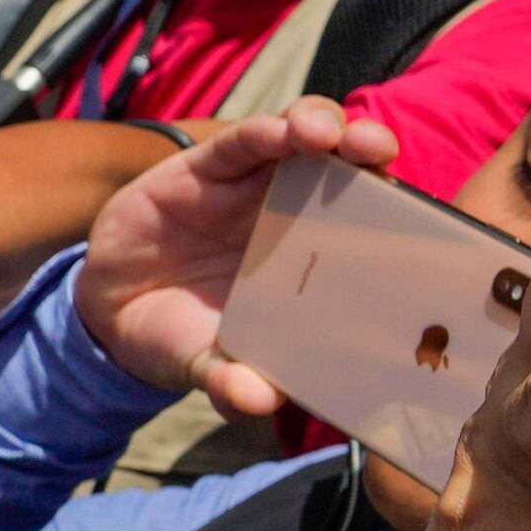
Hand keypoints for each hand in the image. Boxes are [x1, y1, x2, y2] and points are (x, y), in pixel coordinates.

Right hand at [72, 99, 398, 405]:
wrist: (110, 313)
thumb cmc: (181, 337)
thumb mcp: (204, 365)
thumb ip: (230, 381)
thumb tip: (257, 401)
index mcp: (315, 264)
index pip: (372, 226)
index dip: (400, 212)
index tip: (421, 215)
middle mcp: (296, 216)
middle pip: (351, 170)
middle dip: (373, 154)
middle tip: (381, 153)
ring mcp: (255, 186)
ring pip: (306, 140)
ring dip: (330, 128)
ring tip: (332, 137)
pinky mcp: (210, 167)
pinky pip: (246, 140)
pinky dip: (270, 130)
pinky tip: (287, 131)